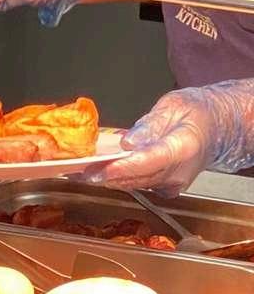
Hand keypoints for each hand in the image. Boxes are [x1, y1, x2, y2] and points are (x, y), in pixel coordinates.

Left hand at [86, 79, 253, 193]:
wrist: (217, 129)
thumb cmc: (197, 112)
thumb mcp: (174, 105)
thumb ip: (150, 124)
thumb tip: (129, 141)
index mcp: (184, 147)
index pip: (149, 161)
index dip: (122, 167)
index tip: (98, 169)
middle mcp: (179, 172)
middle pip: (137, 177)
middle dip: (105, 175)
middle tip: (75, 170)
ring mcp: (173, 184)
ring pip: (135, 183)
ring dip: (106, 178)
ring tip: (78, 170)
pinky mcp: (166, 188)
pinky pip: (138, 184)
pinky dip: (117, 178)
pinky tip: (97, 170)